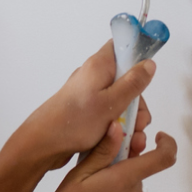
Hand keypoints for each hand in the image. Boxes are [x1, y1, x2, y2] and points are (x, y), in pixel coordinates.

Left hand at [10, 42, 155, 172]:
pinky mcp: (87, 112)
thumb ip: (132, 83)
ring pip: (120, 102)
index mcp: (99, 66)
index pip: (122, 46)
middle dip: (137, 103)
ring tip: (130, 139)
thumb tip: (148, 64)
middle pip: (127, 81)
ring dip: (129, 120)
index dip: (138, 56)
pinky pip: (109, 115)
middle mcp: (94, 77)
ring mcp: (90, 96)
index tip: (145, 78)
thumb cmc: (73, 123)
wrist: (43, 145)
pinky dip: (117, 128)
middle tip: (136, 123)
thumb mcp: (111, 103)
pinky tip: (121, 143)